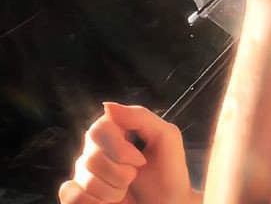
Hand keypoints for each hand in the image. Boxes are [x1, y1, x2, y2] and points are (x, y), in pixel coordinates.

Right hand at [58, 102, 197, 203]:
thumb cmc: (169, 171)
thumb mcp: (166, 136)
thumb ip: (139, 116)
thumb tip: (107, 106)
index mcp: (115, 129)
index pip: (98, 130)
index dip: (119, 149)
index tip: (140, 161)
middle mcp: (95, 148)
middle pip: (90, 158)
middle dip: (119, 173)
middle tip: (135, 176)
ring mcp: (84, 173)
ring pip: (83, 180)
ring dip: (111, 191)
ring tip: (125, 190)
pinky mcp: (79, 195)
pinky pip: (70, 196)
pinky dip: (91, 202)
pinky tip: (108, 202)